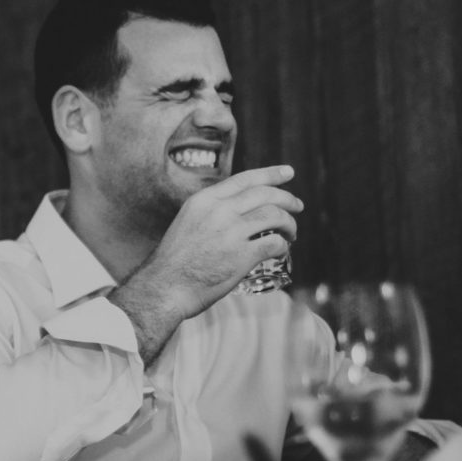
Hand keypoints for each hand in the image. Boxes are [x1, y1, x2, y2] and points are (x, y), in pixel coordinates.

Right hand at [133, 165, 302, 320]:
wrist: (164, 288)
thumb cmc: (174, 262)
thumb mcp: (188, 223)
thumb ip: (212, 213)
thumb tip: (240, 211)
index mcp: (204, 201)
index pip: (245, 179)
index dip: (271, 174)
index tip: (288, 172)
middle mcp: (219, 211)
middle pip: (266, 195)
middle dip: (288, 199)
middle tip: (298, 205)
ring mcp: (231, 232)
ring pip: (275, 216)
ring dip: (289, 224)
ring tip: (291, 233)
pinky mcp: (242, 256)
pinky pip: (275, 243)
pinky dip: (283, 246)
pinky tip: (281, 251)